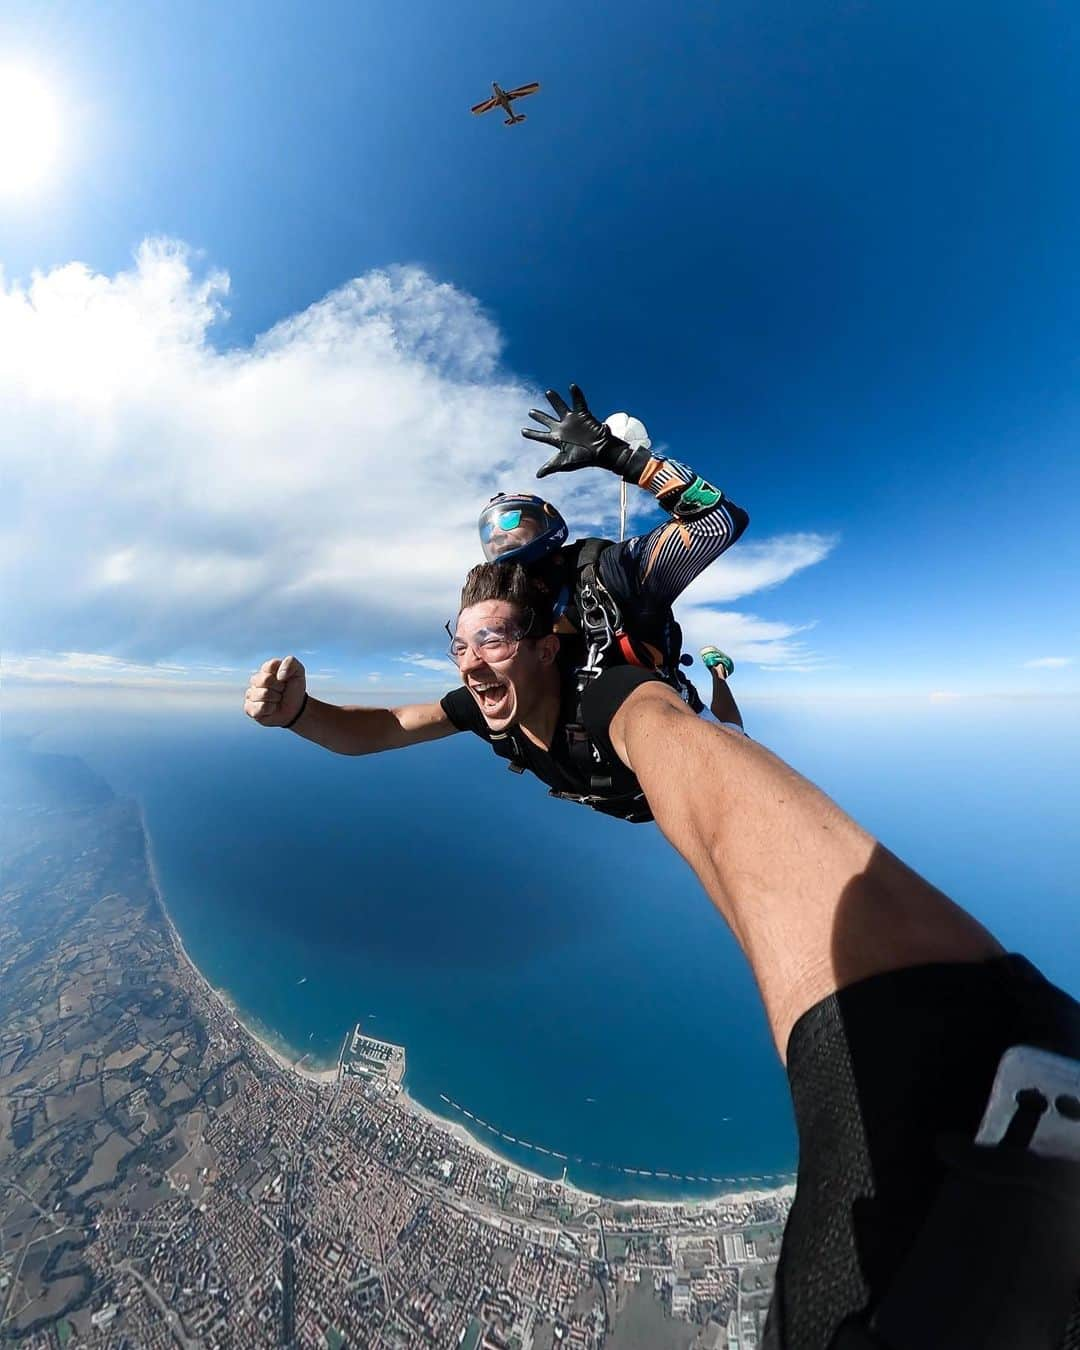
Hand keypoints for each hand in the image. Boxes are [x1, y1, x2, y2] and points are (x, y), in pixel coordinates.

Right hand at [244, 656, 306, 726]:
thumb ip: (290, 663)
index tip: (286, 679)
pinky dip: (270, 709)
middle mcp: (255, 680)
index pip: (270, 666)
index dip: (283, 674)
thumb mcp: (298, 671)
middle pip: (266, 680)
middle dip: (279, 687)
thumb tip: (279, 676)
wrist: (296, 708)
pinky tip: (272, 709)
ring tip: (277, 700)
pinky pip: (260, 707)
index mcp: (266, 669)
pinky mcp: (249, 708)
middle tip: (282, 691)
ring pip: (263, 694)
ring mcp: (251, 694)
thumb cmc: (294, 688)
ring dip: (276, 699)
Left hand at [522, 384, 645, 480]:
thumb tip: (537, 476)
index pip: (541, 436)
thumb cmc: (583, 459)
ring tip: (548, 392)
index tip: (523, 431)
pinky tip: (572, 386)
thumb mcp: (564, 463)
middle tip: (531, 412)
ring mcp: (573, 421)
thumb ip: (550, 467)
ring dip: (555, 400)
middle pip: (548, 421)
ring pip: (561, 407)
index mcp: (557, 440)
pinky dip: (576, 394)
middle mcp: (563, 429)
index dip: (532, 434)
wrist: (601, 452)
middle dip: (540, 416)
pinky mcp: (583, 415)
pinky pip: (579, 402)